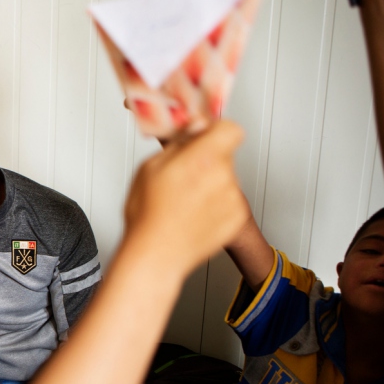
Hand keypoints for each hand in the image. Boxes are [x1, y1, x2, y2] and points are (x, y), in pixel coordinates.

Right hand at [122, 120, 248, 275]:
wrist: (156, 255)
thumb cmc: (148, 216)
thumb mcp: (149, 167)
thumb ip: (178, 143)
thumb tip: (194, 128)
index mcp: (202, 158)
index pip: (230, 129)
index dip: (217, 131)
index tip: (204, 137)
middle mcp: (222, 176)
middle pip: (224, 154)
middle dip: (207, 159)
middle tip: (183, 175)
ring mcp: (232, 198)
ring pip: (225, 178)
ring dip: (210, 183)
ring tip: (185, 201)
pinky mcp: (236, 217)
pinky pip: (228, 200)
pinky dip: (215, 204)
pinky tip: (194, 214)